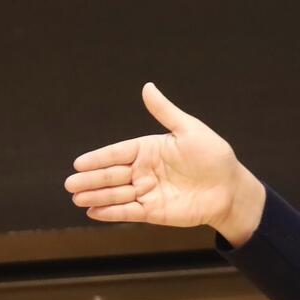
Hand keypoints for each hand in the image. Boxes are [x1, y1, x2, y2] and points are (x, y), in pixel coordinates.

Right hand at [64, 83, 265, 243]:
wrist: (230, 188)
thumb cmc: (213, 156)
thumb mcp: (189, 130)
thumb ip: (165, 112)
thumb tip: (147, 86)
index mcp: (150, 149)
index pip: (118, 153)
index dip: (98, 158)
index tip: (78, 163)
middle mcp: (145, 170)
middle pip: (112, 175)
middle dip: (91, 179)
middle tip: (69, 184)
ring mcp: (148, 191)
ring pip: (117, 194)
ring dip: (96, 196)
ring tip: (76, 198)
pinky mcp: (154, 211)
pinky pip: (129, 211)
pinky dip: (111, 212)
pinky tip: (93, 212)